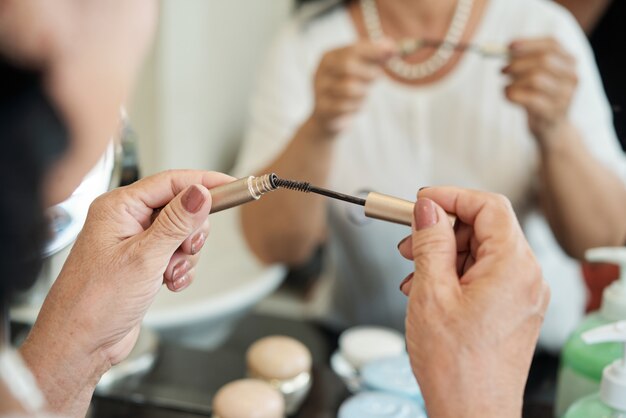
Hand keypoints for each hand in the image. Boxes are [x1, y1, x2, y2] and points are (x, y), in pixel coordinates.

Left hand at [27, 170, 232, 366]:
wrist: (80, 345)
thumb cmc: (95, 303)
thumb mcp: (144, 257)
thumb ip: (177, 222)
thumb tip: (200, 192)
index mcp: (119, 207)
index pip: (170, 182)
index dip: (204, 182)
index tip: (231, 186)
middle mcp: (126, 220)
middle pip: (180, 208)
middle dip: (191, 231)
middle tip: (186, 248)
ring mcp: (135, 243)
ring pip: (182, 234)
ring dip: (184, 256)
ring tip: (169, 273)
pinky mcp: (143, 263)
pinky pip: (176, 255)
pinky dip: (179, 270)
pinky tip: (168, 284)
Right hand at [309, 39, 394, 135]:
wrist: (328, 118)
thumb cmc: (348, 89)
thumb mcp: (361, 70)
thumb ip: (375, 58)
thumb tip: (392, 48)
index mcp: (329, 57)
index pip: (352, 49)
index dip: (373, 50)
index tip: (393, 50)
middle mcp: (321, 71)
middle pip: (347, 66)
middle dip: (368, 73)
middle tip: (377, 77)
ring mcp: (320, 90)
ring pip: (348, 88)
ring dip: (363, 93)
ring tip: (363, 94)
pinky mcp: (322, 109)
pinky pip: (345, 106)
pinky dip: (356, 107)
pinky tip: (355, 107)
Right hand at [397, 188, 549, 417]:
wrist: (472, 414)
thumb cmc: (456, 367)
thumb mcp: (432, 292)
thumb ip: (431, 241)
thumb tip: (428, 207)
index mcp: (513, 266)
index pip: (489, 206)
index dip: (452, 196)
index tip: (422, 201)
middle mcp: (526, 277)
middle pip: (485, 227)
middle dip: (443, 230)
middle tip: (410, 242)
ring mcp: (522, 295)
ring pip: (482, 252)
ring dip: (444, 254)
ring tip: (414, 273)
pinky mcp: (512, 310)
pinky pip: (485, 275)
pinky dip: (455, 274)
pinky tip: (429, 290)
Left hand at [503, 38, 577, 144]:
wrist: (552, 128)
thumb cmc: (540, 97)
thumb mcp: (536, 76)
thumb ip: (525, 62)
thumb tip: (506, 51)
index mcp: (569, 63)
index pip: (552, 44)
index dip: (529, 43)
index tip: (508, 46)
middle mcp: (572, 77)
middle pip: (544, 60)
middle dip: (518, 63)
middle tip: (502, 70)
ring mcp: (565, 95)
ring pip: (535, 78)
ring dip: (514, 81)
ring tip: (505, 85)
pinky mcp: (553, 112)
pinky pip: (529, 98)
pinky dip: (512, 94)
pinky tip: (507, 95)